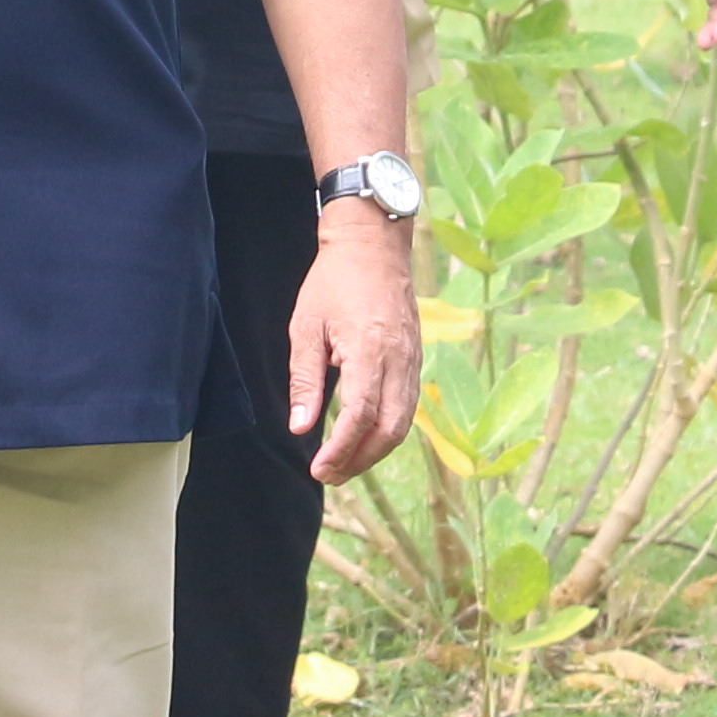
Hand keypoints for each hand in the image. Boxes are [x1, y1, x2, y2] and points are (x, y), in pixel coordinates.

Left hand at [289, 209, 422, 483]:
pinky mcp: (415, 357)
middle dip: (360, 460)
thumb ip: (305, 379)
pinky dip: (388, 428)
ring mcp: (412, 358)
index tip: (318, 468)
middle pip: (390, 430)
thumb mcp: (306, 326)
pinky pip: (408, 405)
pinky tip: (365, 434)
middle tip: (329, 474)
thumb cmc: (333, 280)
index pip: (360, 416)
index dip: (341, 450)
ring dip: (375, 449)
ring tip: (344, 462)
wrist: (372, 243)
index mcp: (369, 350)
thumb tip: (300, 428)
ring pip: (404, 422)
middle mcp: (399, 359)